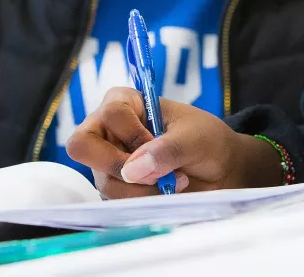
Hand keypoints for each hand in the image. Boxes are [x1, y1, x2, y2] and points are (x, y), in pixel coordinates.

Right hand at [66, 87, 282, 197]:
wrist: (220, 168)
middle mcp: (108, 130)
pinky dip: (142, 202)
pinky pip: (115, 201)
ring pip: (104, 181)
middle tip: (152, 174)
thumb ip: (166, 150)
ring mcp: (109, 161)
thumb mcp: (193, 138)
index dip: (131, 134)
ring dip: (141, 189)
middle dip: (118, 165)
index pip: (109, 115)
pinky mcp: (117, 188)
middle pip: (82, 146)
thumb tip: (132, 170)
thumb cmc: (206, 140)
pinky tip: (166, 194)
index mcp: (124, 102)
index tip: (157, 142)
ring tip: (173, 182)